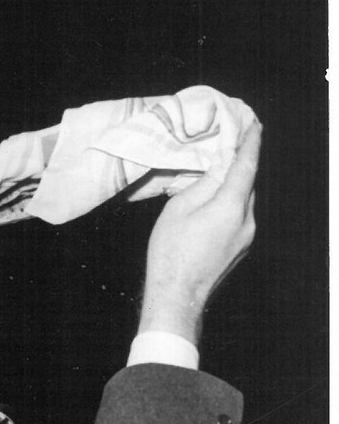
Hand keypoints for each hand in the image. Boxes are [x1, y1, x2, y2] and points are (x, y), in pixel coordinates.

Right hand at [138, 120, 260, 346]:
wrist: (177, 298)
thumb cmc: (171, 254)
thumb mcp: (179, 209)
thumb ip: (204, 183)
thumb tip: (220, 166)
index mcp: (232, 206)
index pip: (247, 165)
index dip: (250, 142)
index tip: (253, 124)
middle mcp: (247, 221)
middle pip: (246, 184)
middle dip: (238, 166)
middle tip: (226, 149)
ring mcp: (247, 237)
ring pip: (242, 202)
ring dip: (231, 189)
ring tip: (213, 180)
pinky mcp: (240, 250)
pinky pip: (239, 219)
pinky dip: (229, 207)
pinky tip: (211, 209)